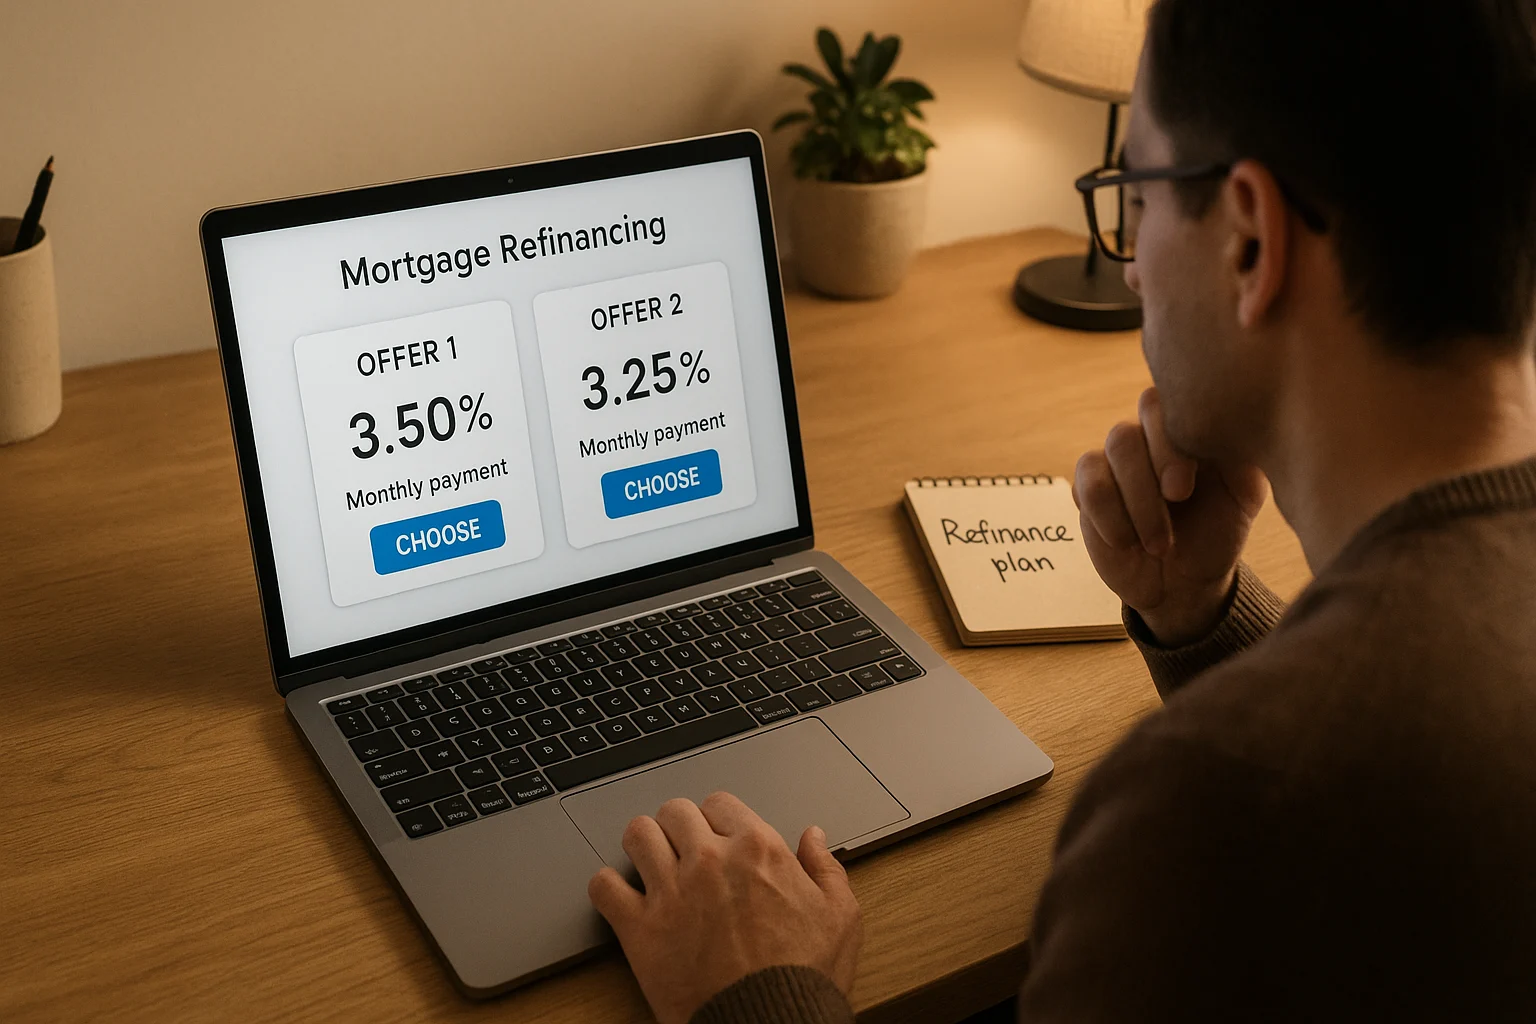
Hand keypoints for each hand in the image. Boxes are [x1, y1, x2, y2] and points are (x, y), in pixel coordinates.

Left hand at [588, 792, 861, 1023]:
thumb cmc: (805, 978)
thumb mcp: (841, 918)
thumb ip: (826, 868)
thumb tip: (812, 837)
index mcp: (757, 849)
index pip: (719, 802)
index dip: (718, 819)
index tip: (717, 837)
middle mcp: (710, 861)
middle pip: (674, 811)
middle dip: (677, 826)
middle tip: (682, 848)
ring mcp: (672, 892)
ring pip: (637, 835)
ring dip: (642, 845)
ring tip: (650, 862)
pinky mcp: (641, 929)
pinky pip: (604, 886)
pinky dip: (608, 888)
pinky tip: (622, 897)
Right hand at [1073, 387, 1267, 646]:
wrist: (1185, 582)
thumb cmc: (1216, 532)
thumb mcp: (1244, 497)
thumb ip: (1244, 459)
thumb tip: (1235, 433)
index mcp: (1182, 430)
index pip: (1163, 405)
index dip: (1168, 444)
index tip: (1182, 490)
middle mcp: (1144, 438)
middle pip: (1126, 432)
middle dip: (1147, 474)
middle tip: (1174, 504)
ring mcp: (1113, 462)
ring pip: (1108, 457)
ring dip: (1136, 505)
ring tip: (1159, 545)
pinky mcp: (1088, 488)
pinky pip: (1087, 486)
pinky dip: (1110, 518)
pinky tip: (1128, 542)